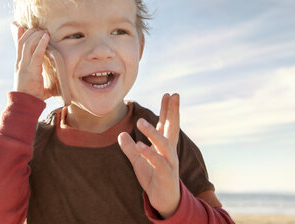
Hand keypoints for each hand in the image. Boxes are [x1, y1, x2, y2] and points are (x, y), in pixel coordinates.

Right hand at [11, 25, 52, 100]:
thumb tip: (48, 80)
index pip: (19, 46)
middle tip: (40, 27)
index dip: (21, 35)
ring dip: (36, 35)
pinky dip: (41, 44)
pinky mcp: (31, 70)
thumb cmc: (32, 97)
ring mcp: (24, 66)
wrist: (25, 106)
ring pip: (27, 45)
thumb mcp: (36, 84)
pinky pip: (36, 53)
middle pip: (22, 42)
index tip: (24, 27)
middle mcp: (20, 64)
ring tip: (44, 31)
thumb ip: (40, 79)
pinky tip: (46, 37)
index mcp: (20, 66)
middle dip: (31, 32)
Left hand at [118, 93, 180, 218]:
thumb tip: (120, 135)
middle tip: (174, 95)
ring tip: (140, 121)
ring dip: (152, 132)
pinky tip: (139, 145)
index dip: (168, 110)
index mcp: (164, 146)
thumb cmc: (153, 178)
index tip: (169, 94)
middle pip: (173, 128)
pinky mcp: (166, 175)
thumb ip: (130, 148)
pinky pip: (158, 162)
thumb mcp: (138, 161)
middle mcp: (169, 151)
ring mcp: (170, 163)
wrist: (163, 200)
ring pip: (164, 144)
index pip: (167, 124)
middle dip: (173, 112)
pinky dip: (149, 153)